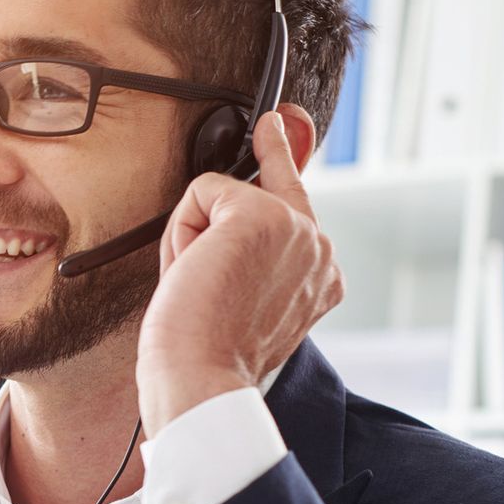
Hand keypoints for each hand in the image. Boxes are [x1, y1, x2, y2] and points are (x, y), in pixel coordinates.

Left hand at [136, 109, 342, 436]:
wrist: (200, 380)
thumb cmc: (205, 350)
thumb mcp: (234, 291)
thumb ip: (247, 238)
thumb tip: (243, 182)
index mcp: (322, 276)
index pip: (298, 201)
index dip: (281, 159)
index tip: (278, 122)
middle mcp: (320, 249)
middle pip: (262, 187)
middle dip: (220, 213)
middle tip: (236, 194)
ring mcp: (296, 228)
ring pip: (224, 194)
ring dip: (192, 238)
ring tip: (198, 288)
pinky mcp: (262, 215)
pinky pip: (202, 191)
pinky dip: (181, 232)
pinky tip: (191, 272)